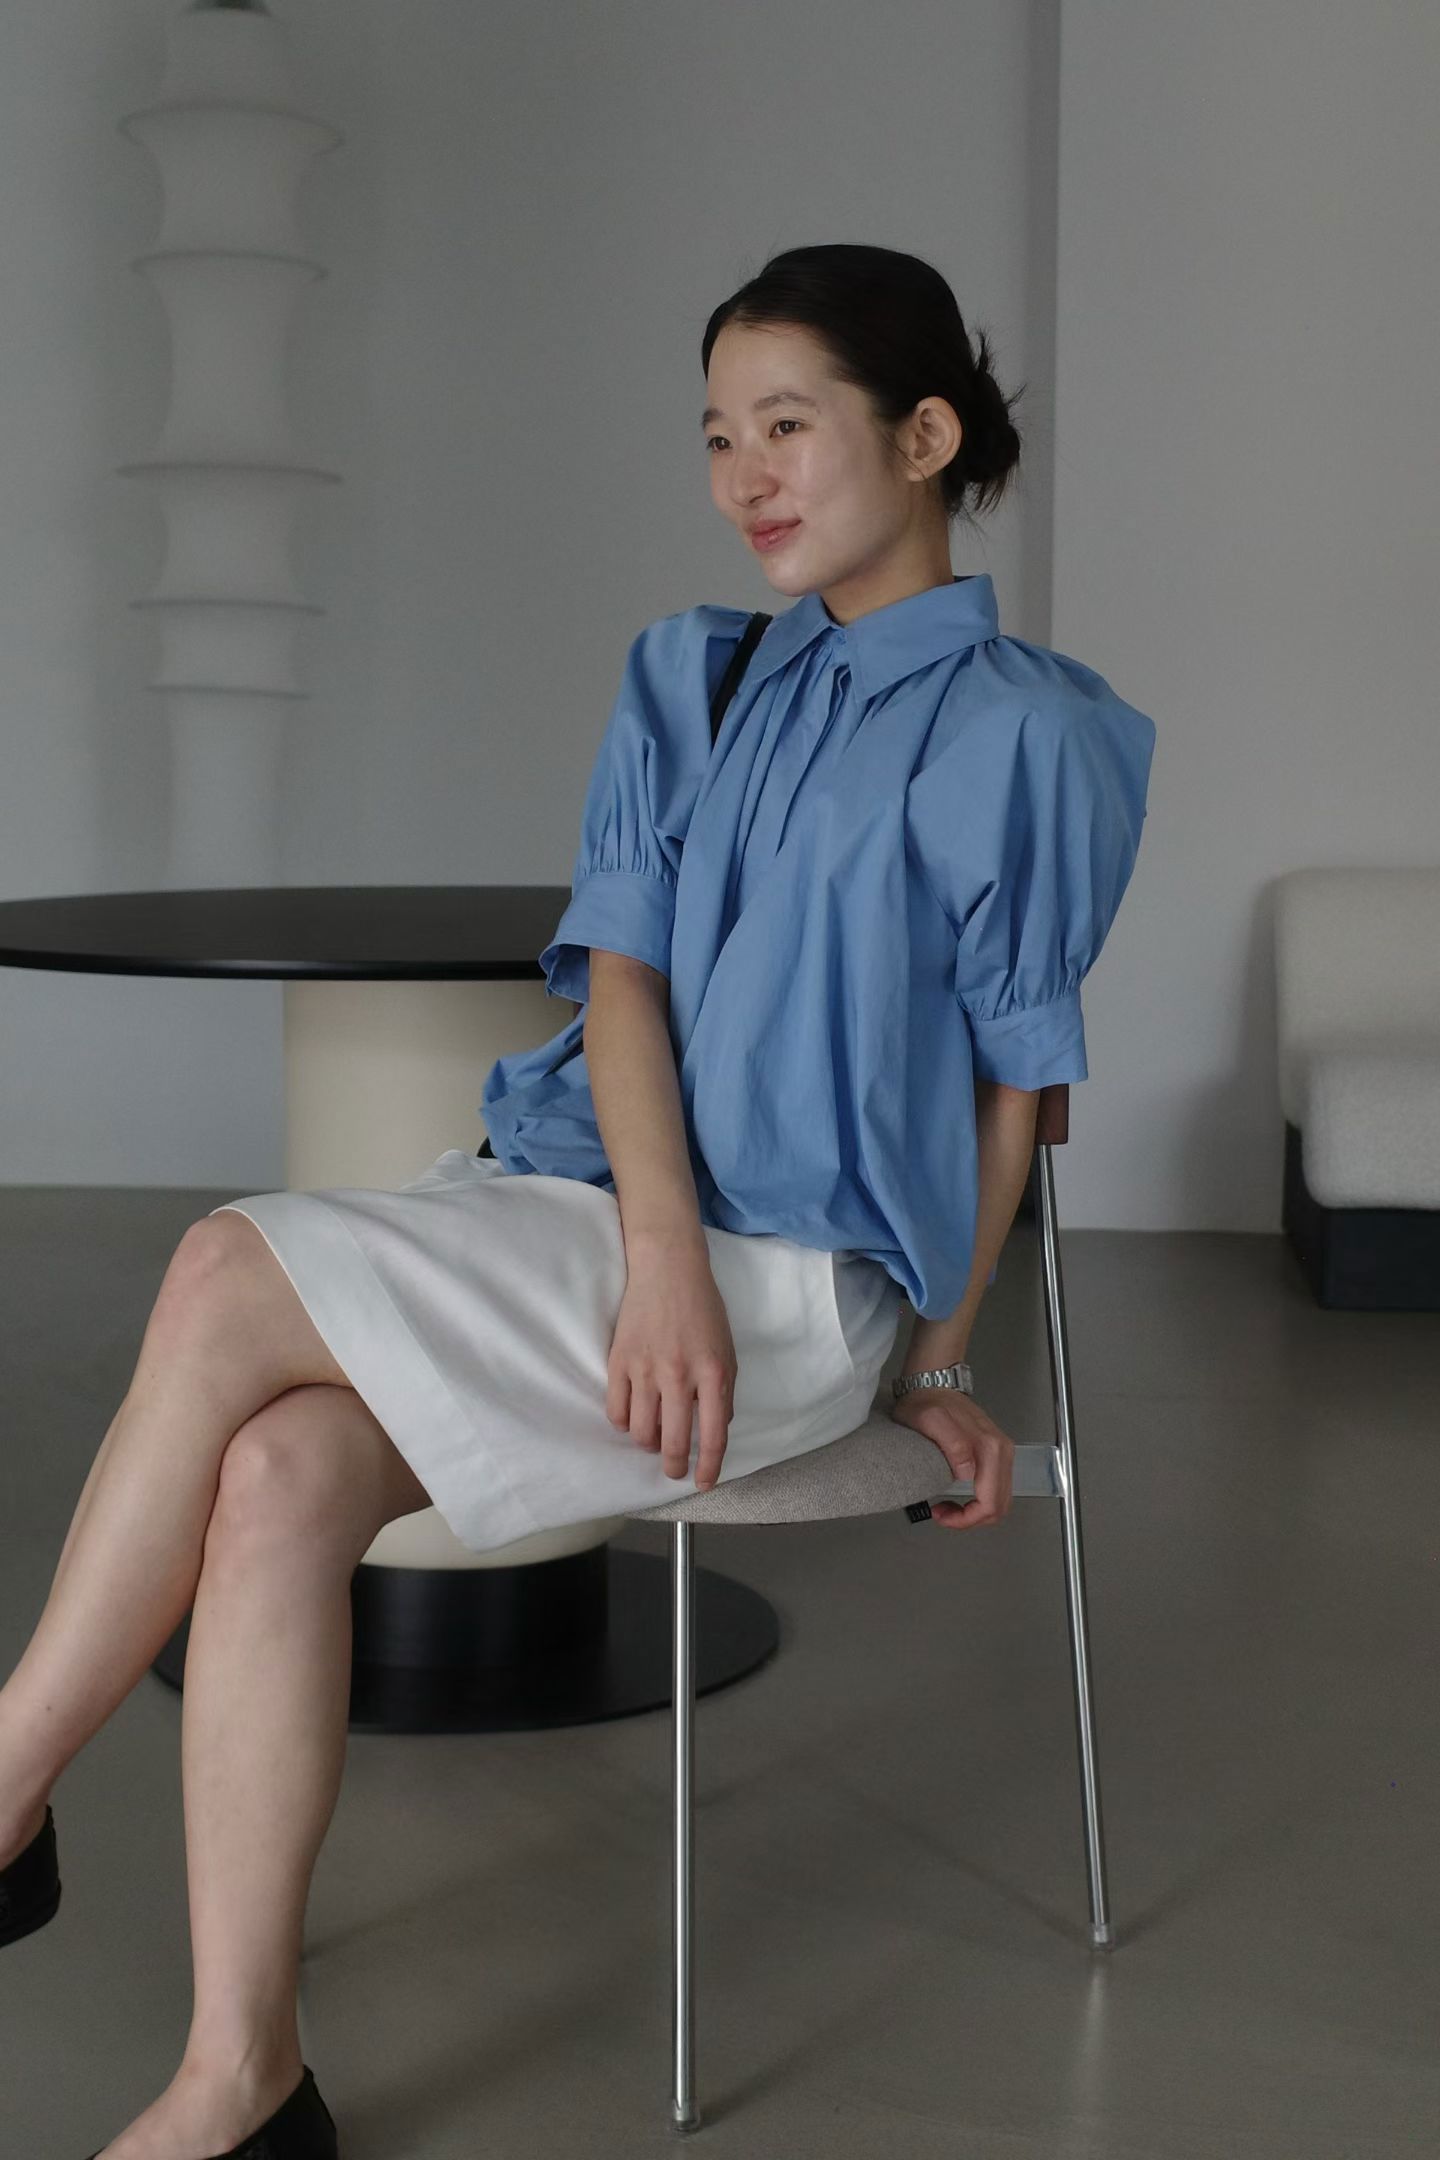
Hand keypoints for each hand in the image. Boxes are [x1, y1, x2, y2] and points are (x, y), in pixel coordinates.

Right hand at [606, 1248, 737, 1490]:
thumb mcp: (727, 1351)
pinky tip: (633, 1417)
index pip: (713, 1435)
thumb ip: (723, 1392)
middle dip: (674, 1467)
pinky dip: (624, 1423)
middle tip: (674, 1470)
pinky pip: (616, 1411)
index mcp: (713, 1374)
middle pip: (673, 1442)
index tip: (704, 1482)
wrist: (668, 1270)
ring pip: (641, 1433)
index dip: (709, 1467)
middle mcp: (679, 1376)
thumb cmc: (703, 1310)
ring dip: (649, 1445)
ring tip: (654, 1439)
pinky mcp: (619, 1362)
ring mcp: (645, 1370)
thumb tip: (713, 1428)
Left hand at [887, 1388, 1014, 1529]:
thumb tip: (968, 1472)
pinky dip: (980, 1501)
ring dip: (976, 1512)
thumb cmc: (927, 1402)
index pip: (990, 1502)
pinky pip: (996, 1489)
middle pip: (1001, 1506)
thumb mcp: (930, 1421)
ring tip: (949, 1507)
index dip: (967, 1518)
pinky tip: (959, 1496)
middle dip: (972, 1519)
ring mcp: (1002, 1453)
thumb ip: (953, 1444)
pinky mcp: (997, 1454)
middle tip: (944, 1514)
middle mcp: (1002, 1452)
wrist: (933, 1383)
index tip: (942, 1515)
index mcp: (990, 1449)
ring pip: (1001, 1500)